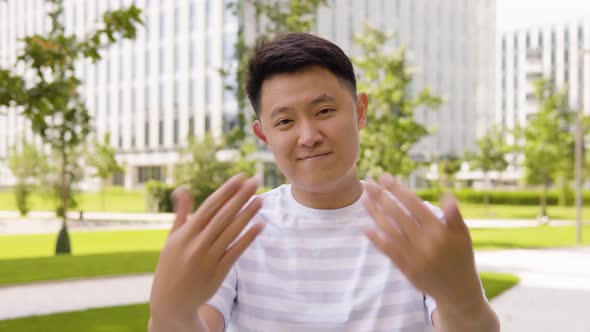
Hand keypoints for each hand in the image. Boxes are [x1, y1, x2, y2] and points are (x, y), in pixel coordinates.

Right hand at [149, 174, 264, 325]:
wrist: (171, 301)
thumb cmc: (171, 265)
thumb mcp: (172, 238)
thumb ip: (182, 213)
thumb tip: (183, 188)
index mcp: (185, 233)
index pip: (209, 206)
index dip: (226, 191)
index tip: (240, 177)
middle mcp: (197, 244)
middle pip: (223, 216)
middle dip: (240, 197)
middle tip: (255, 181)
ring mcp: (209, 258)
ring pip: (232, 232)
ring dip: (248, 214)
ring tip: (260, 199)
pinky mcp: (219, 272)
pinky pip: (236, 251)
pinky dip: (248, 238)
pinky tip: (260, 225)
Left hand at [361, 174, 482, 309]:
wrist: (458, 291)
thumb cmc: (460, 256)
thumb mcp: (463, 234)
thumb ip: (453, 215)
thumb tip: (446, 194)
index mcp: (440, 230)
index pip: (414, 204)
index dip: (397, 190)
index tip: (384, 177)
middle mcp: (426, 242)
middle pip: (397, 215)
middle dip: (381, 198)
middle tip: (367, 184)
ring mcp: (415, 256)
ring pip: (390, 231)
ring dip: (374, 214)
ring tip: (363, 200)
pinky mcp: (407, 269)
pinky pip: (389, 251)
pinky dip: (376, 240)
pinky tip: (365, 228)